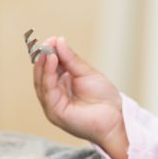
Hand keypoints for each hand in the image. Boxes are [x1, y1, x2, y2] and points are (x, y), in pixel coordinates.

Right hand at [32, 36, 128, 158]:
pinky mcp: (54, 112)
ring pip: (41, 82)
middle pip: (42, 74)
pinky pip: (47, 91)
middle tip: (46, 43)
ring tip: (48, 50)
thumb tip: (58, 41)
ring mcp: (53, 104)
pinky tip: (52, 61)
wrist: (116, 118)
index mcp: (62, 85)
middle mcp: (55, 95)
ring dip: (43, 64)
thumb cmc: (104, 99)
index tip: (52, 40)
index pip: (50, 67)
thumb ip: (72, 60)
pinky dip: (48, 75)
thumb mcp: (87, 73)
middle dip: (43, 58)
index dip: (49, 53)